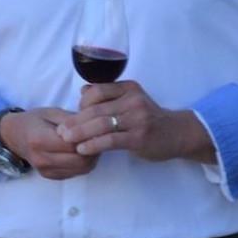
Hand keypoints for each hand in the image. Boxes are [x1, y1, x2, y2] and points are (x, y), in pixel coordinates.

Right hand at [0, 108, 98, 179]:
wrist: (14, 136)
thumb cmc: (33, 121)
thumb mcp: (51, 112)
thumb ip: (70, 121)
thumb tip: (90, 128)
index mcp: (39, 140)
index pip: (73, 145)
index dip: (88, 137)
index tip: (94, 128)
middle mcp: (42, 159)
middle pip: (80, 160)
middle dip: (93, 149)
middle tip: (97, 136)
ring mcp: (46, 171)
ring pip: (82, 169)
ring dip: (91, 157)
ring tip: (91, 143)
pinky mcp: (51, 176)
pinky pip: (76, 173)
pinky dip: (84, 163)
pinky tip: (82, 151)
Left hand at [57, 81, 215, 162]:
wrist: (177, 133)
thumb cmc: (149, 117)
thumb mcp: (131, 100)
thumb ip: (109, 95)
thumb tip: (83, 91)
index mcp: (129, 88)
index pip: (97, 91)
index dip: (81, 103)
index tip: (71, 115)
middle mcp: (133, 100)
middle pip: (96, 109)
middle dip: (75, 121)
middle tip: (60, 131)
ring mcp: (138, 119)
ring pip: (101, 125)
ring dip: (80, 133)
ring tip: (67, 140)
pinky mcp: (139, 137)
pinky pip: (111, 140)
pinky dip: (94, 144)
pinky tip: (83, 149)